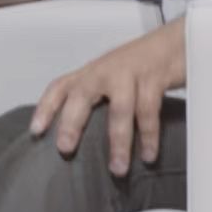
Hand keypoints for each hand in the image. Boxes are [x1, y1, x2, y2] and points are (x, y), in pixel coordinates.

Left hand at [32, 18, 186, 176]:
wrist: (175, 43)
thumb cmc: (139, 67)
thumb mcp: (111, 79)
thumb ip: (97, 100)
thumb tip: (83, 139)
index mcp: (90, 73)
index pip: (59, 87)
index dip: (45, 108)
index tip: (36, 131)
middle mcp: (104, 71)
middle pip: (81, 95)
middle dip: (72, 123)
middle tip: (65, 149)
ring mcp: (128, 73)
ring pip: (119, 109)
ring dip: (119, 141)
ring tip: (117, 168)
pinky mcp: (153, 77)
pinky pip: (149, 110)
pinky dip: (149, 136)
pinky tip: (148, 155)